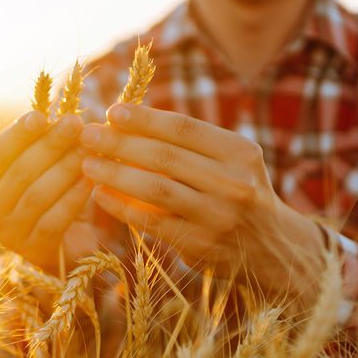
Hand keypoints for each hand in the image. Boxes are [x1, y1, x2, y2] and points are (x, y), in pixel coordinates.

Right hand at [0, 111, 126, 274]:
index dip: (19, 133)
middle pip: (20, 171)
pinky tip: (91, 180)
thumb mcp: (46, 167)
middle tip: (76, 124)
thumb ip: (47, 145)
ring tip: (89, 148)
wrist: (67, 243)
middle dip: (50, 145)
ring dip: (65, 168)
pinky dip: (73, 197)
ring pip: (37, 194)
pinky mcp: (34, 249)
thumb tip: (70, 117)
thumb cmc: (55, 194)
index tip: (41, 115)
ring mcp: (9, 233)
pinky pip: (54, 219)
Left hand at [78, 103, 324, 306]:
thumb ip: (191, 143)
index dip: (144, 119)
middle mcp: (234, 183)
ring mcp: (217, 216)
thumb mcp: (231, 160)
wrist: (270, 246)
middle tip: (87, 134)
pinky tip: (100, 194)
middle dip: (120, 143)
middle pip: (165, 157)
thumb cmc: (238, 191)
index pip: (184, 128)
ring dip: (115, 174)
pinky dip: (121, 207)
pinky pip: (151, 222)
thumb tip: (126, 120)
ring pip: (155, 190)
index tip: (112, 112)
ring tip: (87, 164)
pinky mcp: (200, 245)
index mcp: (241, 153)